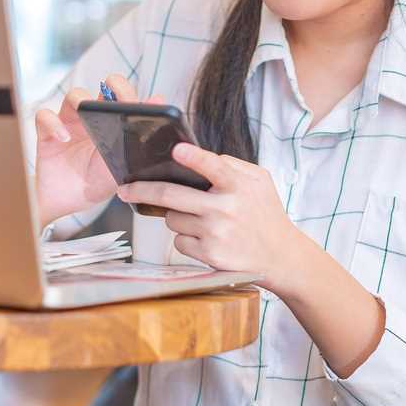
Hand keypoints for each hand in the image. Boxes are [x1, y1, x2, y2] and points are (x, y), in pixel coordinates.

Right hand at [33, 73, 163, 226]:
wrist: (69, 202)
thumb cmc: (96, 181)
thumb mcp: (121, 167)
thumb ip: (137, 144)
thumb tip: (156, 121)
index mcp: (113, 123)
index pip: (126, 99)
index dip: (132, 93)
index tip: (138, 101)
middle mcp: (93, 118)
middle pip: (104, 88)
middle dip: (113, 85)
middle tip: (115, 95)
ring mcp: (70, 122)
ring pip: (73, 96)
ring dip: (80, 100)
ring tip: (84, 114)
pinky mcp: (48, 132)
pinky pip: (45, 116)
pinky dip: (54, 123)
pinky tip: (64, 138)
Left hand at [116, 143, 307, 293]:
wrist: (280, 256)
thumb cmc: (265, 214)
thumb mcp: (260, 181)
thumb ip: (232, 166)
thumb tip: (197, 157)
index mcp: (239, 186)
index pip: (214, 166)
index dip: (193, 157)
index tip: (176, 149)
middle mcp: (226, 209)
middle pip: (171, 196)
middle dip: (142, 190)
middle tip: (125, 188)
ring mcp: (215, 234)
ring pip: (171, 219)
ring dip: (176, 215)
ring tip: (200, 217)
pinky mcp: (208, 255)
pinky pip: (178, 242)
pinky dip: (186, 238)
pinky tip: (205, 237)